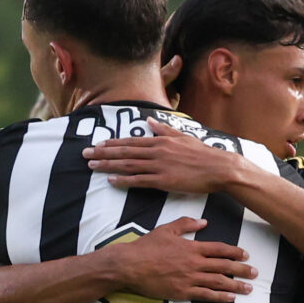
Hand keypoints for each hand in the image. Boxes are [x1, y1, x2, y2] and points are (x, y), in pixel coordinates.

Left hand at [85, 120, 249, 197]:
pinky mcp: (164, 180)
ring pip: (128, 164)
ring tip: (92, 166)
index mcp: (161, 140)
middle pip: (124, 151)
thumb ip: (164, 129)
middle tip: (85, 155)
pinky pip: (139, 180)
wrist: (218, 167)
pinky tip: (112, 181)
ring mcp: (159, 166)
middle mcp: (156, 151)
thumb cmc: (203, 153)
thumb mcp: (183, 136)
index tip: (97, 144)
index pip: (131, 141)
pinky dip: (124, 180)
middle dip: (102, 153)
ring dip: (108, 165)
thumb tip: (149, 121)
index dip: (112, 143)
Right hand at [98, 218, 256, 302]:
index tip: (246, 255)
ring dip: (235, 286)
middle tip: (255, 273)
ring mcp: (189, 279)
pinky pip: (205, 295)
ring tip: (249, 289)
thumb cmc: (146, 246)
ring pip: (218, 282)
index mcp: (192, 247)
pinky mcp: (182, 292)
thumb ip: (186, 224)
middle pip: (224, 267)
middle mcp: (194, 263)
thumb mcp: (166, 229)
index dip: (235, 252)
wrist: (130, 265)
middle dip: (242, 270)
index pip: (219, 249)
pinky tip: (230, 298)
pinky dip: (219, 297)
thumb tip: (204, 221)